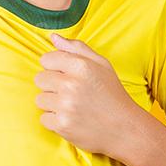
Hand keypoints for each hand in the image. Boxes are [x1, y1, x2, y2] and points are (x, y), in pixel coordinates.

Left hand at [34, 32, 141, 156]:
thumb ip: (76, 48)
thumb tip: (53, 37)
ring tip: (72, 106)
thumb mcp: (101, 64)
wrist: (125, 129)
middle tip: (71, 93)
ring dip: (52, 104)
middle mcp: (71, 84)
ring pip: (40, 99)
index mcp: (81, 66)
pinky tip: (71, 119)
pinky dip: (55, 121)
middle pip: (40, 79)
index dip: (55, 67)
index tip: (67, 76)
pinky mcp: (62, 125)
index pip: (46, 59)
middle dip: (52, 85)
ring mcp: (66, 106)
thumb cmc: (112, 94)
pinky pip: (44, 118)